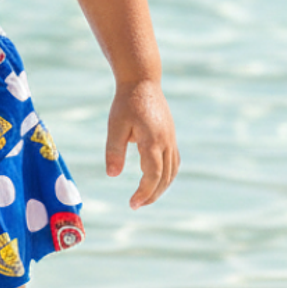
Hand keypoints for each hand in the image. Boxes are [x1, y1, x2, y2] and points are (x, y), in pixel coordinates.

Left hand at [105, 79, 178, 208]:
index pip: (152, 175)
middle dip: (152, 195)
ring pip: (172, 171)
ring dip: (161, 187)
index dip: (144, 192)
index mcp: (152, 140)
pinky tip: (155, 179)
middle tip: (137, 205)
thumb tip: (112, 175)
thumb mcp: (115, 126)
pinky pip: (174, 161)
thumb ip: (114, 151)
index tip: (132, 203)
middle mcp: (166, 142)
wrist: (142, 81)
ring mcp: (171, 139)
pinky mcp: (170, 136)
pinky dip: (166, 175)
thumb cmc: (126, 103)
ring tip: (145, 197)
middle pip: (165, 177)